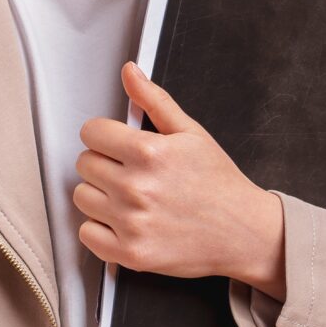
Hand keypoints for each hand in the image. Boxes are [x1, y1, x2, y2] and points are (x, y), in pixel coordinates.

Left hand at [73, 62, 288, 297]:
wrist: (243, 232)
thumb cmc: (219, 183)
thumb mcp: (191, 133)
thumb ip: (154, 101)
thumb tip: (130, 72)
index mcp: (149, 152)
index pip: (91, 132)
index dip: (105, 135)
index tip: (118, 144)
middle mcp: (136, 187)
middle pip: (84, 164)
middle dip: (104, 163)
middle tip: (130, 172)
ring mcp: (132, 223)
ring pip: (82, 197)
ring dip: (100, 195)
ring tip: (129, 197)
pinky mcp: (131, 254)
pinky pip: (87, 234)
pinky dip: (100, 229)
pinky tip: (124, 221)